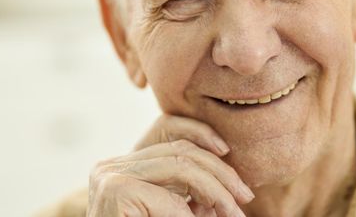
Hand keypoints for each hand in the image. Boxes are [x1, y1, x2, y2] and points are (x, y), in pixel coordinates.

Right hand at [87, 115, 253, 216]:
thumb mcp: (169, 214)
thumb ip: (189, 199)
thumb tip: (228, 188)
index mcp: (124, 167)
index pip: (175, 146)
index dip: (213, 159)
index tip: (239, 186)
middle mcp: (112, 165)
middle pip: (180, 152)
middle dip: (221, 174)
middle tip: (245, 198)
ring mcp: (110, 176)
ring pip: (180, 166)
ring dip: (216, 192)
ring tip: (233, 213)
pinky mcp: (116, 191)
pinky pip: (171, 199)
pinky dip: (191, 216)